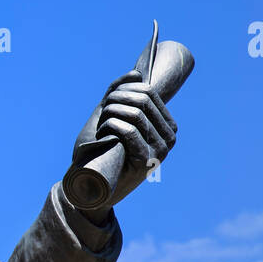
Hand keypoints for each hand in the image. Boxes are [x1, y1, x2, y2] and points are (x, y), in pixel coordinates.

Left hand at [71, 69, 177, 218]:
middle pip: (142, 100)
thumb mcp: (111, 118)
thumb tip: (136, 73)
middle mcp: (169, 139)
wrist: (93, 187)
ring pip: (135, 114)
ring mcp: (160, 152)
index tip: (108, 99)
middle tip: (102, 111)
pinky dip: (111, 126)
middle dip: (116, 99)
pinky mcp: (146, 163)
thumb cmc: (103, 151)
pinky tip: (103, 133)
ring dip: (111, 113)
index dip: (124, 88)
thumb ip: (120, 94)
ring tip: (101, 124)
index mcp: (167, 126)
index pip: (149, 92)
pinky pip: (129, 131)